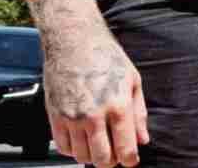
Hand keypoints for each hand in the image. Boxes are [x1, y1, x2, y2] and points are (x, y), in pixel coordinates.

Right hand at [41, 26, 147, 167]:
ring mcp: (72, 117)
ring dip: (92, 156)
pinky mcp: (55, 116)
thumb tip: (142, 139)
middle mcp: (94, 115)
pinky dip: (73, 150)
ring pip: (81, 156)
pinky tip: (82, 139)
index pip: (125, 149)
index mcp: (118, 106)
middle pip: (102, 159)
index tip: (131, 161)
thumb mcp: (133, 81)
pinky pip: (63, 147)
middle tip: (115, 155)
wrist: (74, 42)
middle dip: (111, 162)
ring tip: (99, 145)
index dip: (130, 161)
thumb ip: (139, 113)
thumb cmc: (106, 57)